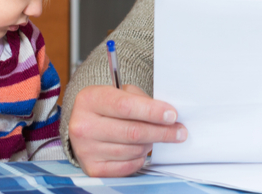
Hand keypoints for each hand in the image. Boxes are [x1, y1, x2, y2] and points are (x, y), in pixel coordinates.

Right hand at [68, 84, 186, 176]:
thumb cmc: (107, 107)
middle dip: (161, 132)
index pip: (125, 106)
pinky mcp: (93, 168)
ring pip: (133, 150)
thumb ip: (142, 100)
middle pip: (132, 131)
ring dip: (150, 144)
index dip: (152, 112)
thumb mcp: (120, 93)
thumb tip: (168, 117)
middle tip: (178, 131)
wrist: (83, 125)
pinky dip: (140, 158)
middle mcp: (83, 126)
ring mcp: (86, 150)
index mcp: (89, 100)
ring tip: (152, 136)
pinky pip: (128, 165)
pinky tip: (140, 148)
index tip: (172, 115)